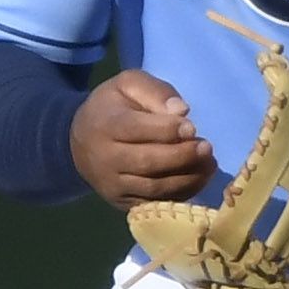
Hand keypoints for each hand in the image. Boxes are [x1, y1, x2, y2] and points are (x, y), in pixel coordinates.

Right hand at [69, 69, 214, 204]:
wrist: (80, 143)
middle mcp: (106, 159)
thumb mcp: (128, 86)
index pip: (137, 130)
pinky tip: (198, 178)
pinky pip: (156, 202)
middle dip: (182, 156)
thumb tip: (182, 110)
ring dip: (188, 177)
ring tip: (209, 163)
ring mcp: (113, 185)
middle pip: (147, 162)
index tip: (192, 127)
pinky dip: (181, 193)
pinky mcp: (122, 203)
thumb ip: (154, 91)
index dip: (167, 130)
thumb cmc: (112, 108)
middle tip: (206, 147)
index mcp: (105, 125)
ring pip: (154, 187)